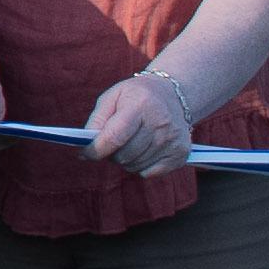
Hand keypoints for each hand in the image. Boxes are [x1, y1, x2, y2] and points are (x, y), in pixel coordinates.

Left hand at [80, 72, 195, 179]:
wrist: (172, 94)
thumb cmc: (135, 96)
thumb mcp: (112, 97)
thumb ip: (96, 120)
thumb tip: (86, 147)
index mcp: (140, 105)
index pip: (114, 137)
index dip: (96, 150)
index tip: (86, 154)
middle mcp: (160, 122)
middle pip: (124, 155)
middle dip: (111, 154)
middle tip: (112, 143)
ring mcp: (173, 139)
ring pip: (135, 166)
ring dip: (126, 160)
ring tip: (129, 143)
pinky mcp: (181, 153)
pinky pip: (150, 173)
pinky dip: (141, 167)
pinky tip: (144, 150)